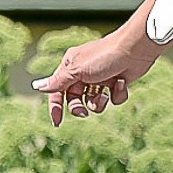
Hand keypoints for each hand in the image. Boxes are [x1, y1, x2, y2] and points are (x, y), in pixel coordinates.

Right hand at [33, 21, 162, 125]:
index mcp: (71, 67)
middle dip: (79, 107)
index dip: (56, 107)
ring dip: (100, 102)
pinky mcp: (116, 83)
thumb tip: (37, 87)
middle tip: (84, 113)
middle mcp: (84, 73)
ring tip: (106, 94)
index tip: (57, 123)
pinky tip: (121, 83)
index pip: (58, 90)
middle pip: (75, 99)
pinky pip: (112, 98)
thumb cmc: (104, 56)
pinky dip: (117, 94)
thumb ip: (58, 82)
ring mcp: (101, 79)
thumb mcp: (78, 71)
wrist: (135, 49)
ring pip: (94, 102)